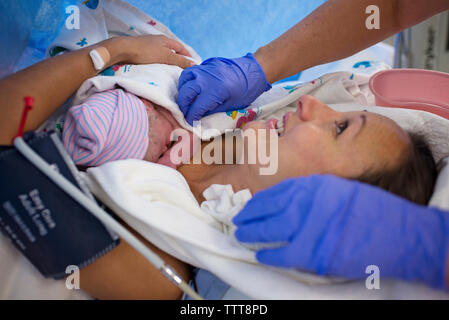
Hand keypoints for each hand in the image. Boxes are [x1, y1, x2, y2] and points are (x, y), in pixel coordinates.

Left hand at [109, 35, 194, 68]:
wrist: (123, 50)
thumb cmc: (146, 52)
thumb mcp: (166, 57)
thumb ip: (180, 61)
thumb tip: (194, 64)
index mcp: (165, 40)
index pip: (180, 47)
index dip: (187, 55)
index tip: (192, 63)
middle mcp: (158, 41)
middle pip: (172, 50)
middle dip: (178, 58)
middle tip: (183, 69)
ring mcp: (149, 46)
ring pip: (162, 54)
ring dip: (168, 62)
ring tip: (172, 71)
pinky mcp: (141, 52)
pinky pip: (154, 58)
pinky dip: (159, 64)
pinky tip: (158, 69)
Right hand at [177, 53, 271, 124]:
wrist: (253, 71)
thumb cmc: (245, 91)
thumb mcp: (231, 105)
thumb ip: (213, 110)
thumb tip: (199, 116)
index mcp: (214, 91)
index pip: (196, 107)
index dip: (191, 117)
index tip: (189, 122)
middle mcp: (206, 79)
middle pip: (186, 93)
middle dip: (183, 105)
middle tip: (185, 113)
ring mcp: (204, 69)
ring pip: (184, 79)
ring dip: (182, 91)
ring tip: (186, 100)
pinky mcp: (205, 64)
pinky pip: (190, 72)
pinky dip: (187, 81)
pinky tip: (191, 88)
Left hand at [233, 175, 448, 288]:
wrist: (398, 233)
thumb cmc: (370, 210)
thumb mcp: (337, 189)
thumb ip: (311, 193)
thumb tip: (287, 202)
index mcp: (314, 185)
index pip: (276, 193)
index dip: (259, 202)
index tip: (248, 207)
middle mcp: (307, 203)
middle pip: (269, 210)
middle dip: (249, 217)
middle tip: (238, 222)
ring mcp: (309, 227)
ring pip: (271, 231)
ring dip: (253, 234)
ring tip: (242, 236)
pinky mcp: (315, 252)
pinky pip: (283, 254)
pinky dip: (270, 255)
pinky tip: (261, 256)